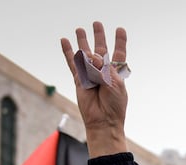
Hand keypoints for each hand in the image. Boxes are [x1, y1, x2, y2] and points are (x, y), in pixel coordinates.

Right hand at [61, 21, 128, 156]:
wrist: (103, 120)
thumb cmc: (114, 104)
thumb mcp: (115, 83)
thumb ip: (104, 67)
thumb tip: (90, 56)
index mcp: (116, 72)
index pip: (118, 53)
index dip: (120, 41)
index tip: (120, 29)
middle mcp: (103, 71)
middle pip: (101, 49)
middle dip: (99, 35)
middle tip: (96, 23)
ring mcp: (90, 74)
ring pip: (85, 53)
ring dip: (83, 41)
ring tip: (80, 29)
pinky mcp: (79, 79)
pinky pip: (72, 62)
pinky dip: (68, 51)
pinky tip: (65, 41)